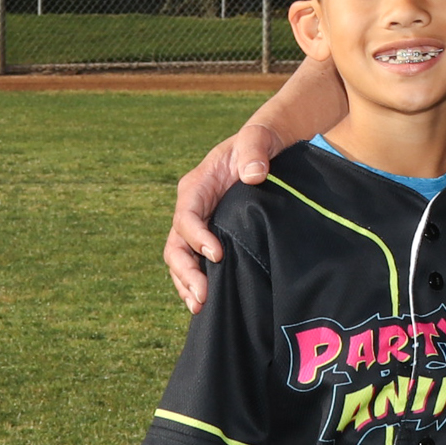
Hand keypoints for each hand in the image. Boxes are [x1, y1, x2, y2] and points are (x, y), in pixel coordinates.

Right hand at [166, 121, 282, 309]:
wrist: (269, 148)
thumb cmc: (261, 141)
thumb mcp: (258, 138)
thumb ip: (254, 150)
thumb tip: (253, 174)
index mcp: (197, 186)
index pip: (186, 216)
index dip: (196, 238)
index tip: (217, 255)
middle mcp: (192, 207)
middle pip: (176, 245)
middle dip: (185, 272)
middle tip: (202, 296)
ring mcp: (200, 224)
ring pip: (182, 258)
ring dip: (187, 284)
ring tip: (200, 306)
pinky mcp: (212, 236)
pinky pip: (196, 262)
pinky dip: (197, 282)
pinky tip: (208, 302)